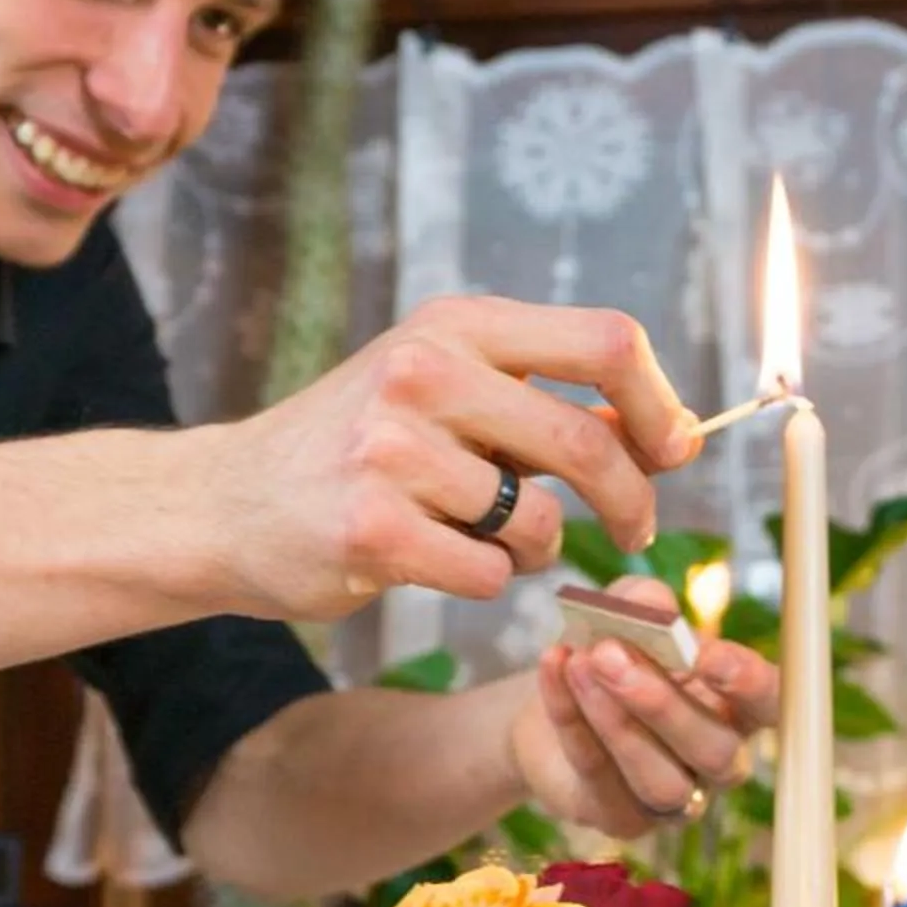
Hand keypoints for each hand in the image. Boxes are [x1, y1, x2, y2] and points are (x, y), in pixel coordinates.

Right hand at [201, 296, 700, 621]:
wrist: (229, 502)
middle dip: (630, 500)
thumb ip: (547, 404)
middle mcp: (423, 371)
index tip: (673, 450)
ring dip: (538, 550)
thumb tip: (676, 438)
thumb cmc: (361, 451)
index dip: (659, 404)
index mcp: (457, 325)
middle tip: (636, 532)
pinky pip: (487, 572)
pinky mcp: (370, 528)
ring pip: (539, 523)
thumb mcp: (446, 392)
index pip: (607, 341)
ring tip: (490, 540)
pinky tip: (438, 561)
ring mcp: (391, 450)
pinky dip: (486, 580)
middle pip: (585, 441)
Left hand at [510, 577, 781, 837]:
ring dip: (615, 721)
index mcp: (741, 708)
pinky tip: (554, 666)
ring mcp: (673, 799)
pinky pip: (597, 774)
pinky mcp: (620, 817)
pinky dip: (570, 717)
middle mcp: (717, 761)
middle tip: (611, 653)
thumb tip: (654, 606)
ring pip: (660, 780)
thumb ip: (646, 603)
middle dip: (663, 704)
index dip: (749, 685)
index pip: (772, 704)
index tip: (706, 655)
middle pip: (715, 752)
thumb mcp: (629, 612)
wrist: (560, 696)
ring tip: (581, 662)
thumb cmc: (616, 649)